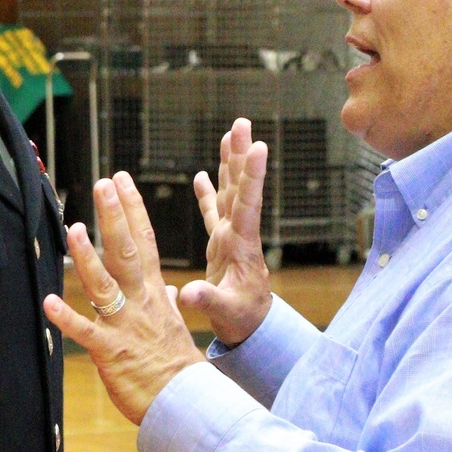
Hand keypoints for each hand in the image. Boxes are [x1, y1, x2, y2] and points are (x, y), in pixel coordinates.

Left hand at [43, 172, 203, 425]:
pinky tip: (47, 302)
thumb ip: (169, 304)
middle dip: (115, 217)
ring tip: (75, 228)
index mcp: (154, 293)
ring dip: (88, 257)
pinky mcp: (111, 351)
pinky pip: (86, 331)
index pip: (145, 241)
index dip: (132, 209)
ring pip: (105, 284)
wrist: (185, 402)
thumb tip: (172, 291)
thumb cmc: (178, 367)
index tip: (122, 181)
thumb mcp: (177, 327)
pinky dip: (66, 317)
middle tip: (104, 184)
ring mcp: (125, 324)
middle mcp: (140, 302)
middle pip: (127, 251)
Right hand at [179, 118, 271, 346]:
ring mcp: (230, 236)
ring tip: (231, 134)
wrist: (250, 328)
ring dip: (230, 164)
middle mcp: (238, 234)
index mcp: (242, 246)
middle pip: (239, 188)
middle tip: (242, 124)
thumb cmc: (241, 320)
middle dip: (240, 156)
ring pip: (229, 192)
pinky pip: (213, 211)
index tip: (260, 147)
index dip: (253, 176)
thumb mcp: (225, 312)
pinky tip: (201, 173)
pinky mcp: (221, 244)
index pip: (248, 204)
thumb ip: (208, 299)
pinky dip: (208, 192)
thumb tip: (191, 292)